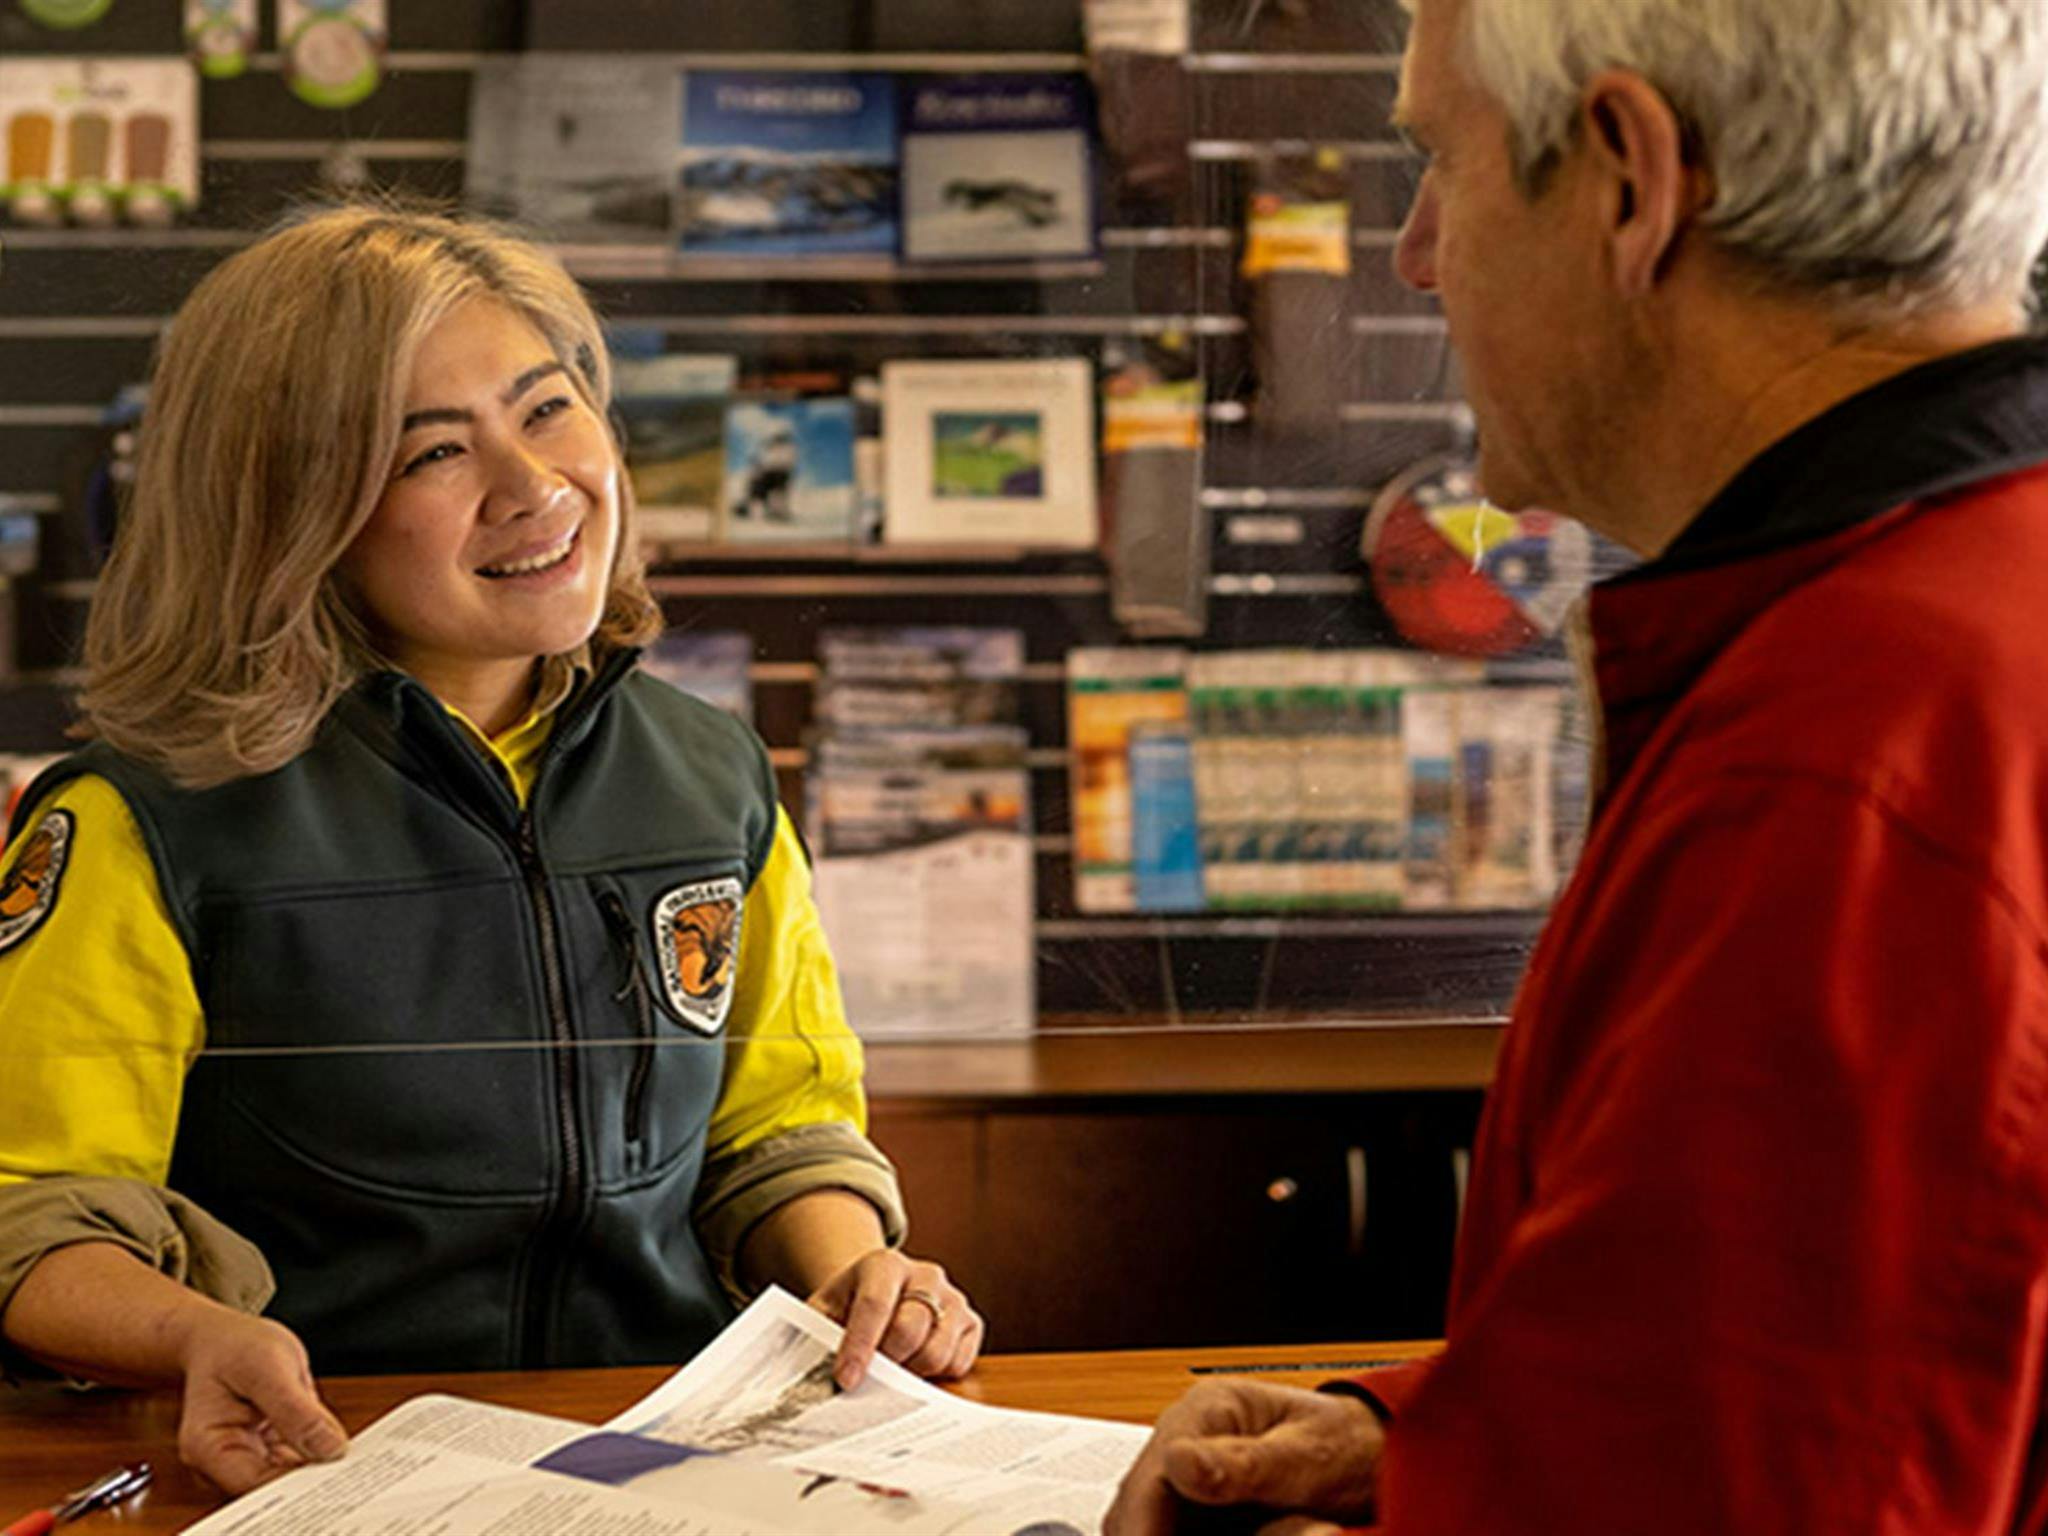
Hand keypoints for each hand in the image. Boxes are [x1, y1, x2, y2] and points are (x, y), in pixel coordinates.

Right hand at [174, 1310, 347, 1494]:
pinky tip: (342, 1451)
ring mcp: (245, 1458)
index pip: (256, 1485)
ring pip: (288, 1479)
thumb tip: (329, 1449)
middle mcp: (222, 1462)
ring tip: (352, 1459)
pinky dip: (317, 1457)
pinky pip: (296, 1462)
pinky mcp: (266, 1451)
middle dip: (312, 1480)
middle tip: (353, 1466)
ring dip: (319, 1470)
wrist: (224, 1338)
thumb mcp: (267, 1366)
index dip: (298, 1484)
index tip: (337, 1472)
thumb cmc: (234, 1347)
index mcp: (208, 1447)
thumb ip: (295, 1410)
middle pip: (272, 1489)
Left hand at [806, 1249, 983, 1389]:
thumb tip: (811, 1379)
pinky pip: (959, 1363)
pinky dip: (935, 1376)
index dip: (859, 1346)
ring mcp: (953, 1297)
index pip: (874, 1304)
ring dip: (910, 1373)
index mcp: (884, 1264)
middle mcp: (925, 1274)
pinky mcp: (971, 1322)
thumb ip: (816, 1336)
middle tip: (868, 1378)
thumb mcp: (822, 1313)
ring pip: (938, 1351)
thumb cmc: (846, 1309)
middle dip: (886, 1362)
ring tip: (892, 1368)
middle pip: (910, 1329)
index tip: (845, 1380)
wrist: (876, 1294)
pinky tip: (915, 1365)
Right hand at [1102, 1379, 1383, 1535]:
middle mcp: (1190, 1436)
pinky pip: (1173, 1527)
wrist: (1371, 1455)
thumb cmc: (1347, 1445)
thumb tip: (1180, 1463)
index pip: (1153, 1473)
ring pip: (1149, 1518)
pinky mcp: (1201, 1503)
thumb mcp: (1308, 1456)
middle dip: (1145, 1533)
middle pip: (1140, 1500)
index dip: (1143, 1525)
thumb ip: (1247, 1464)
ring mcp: (1192, 1471)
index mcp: (1210, 1408)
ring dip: (1157, 1533)